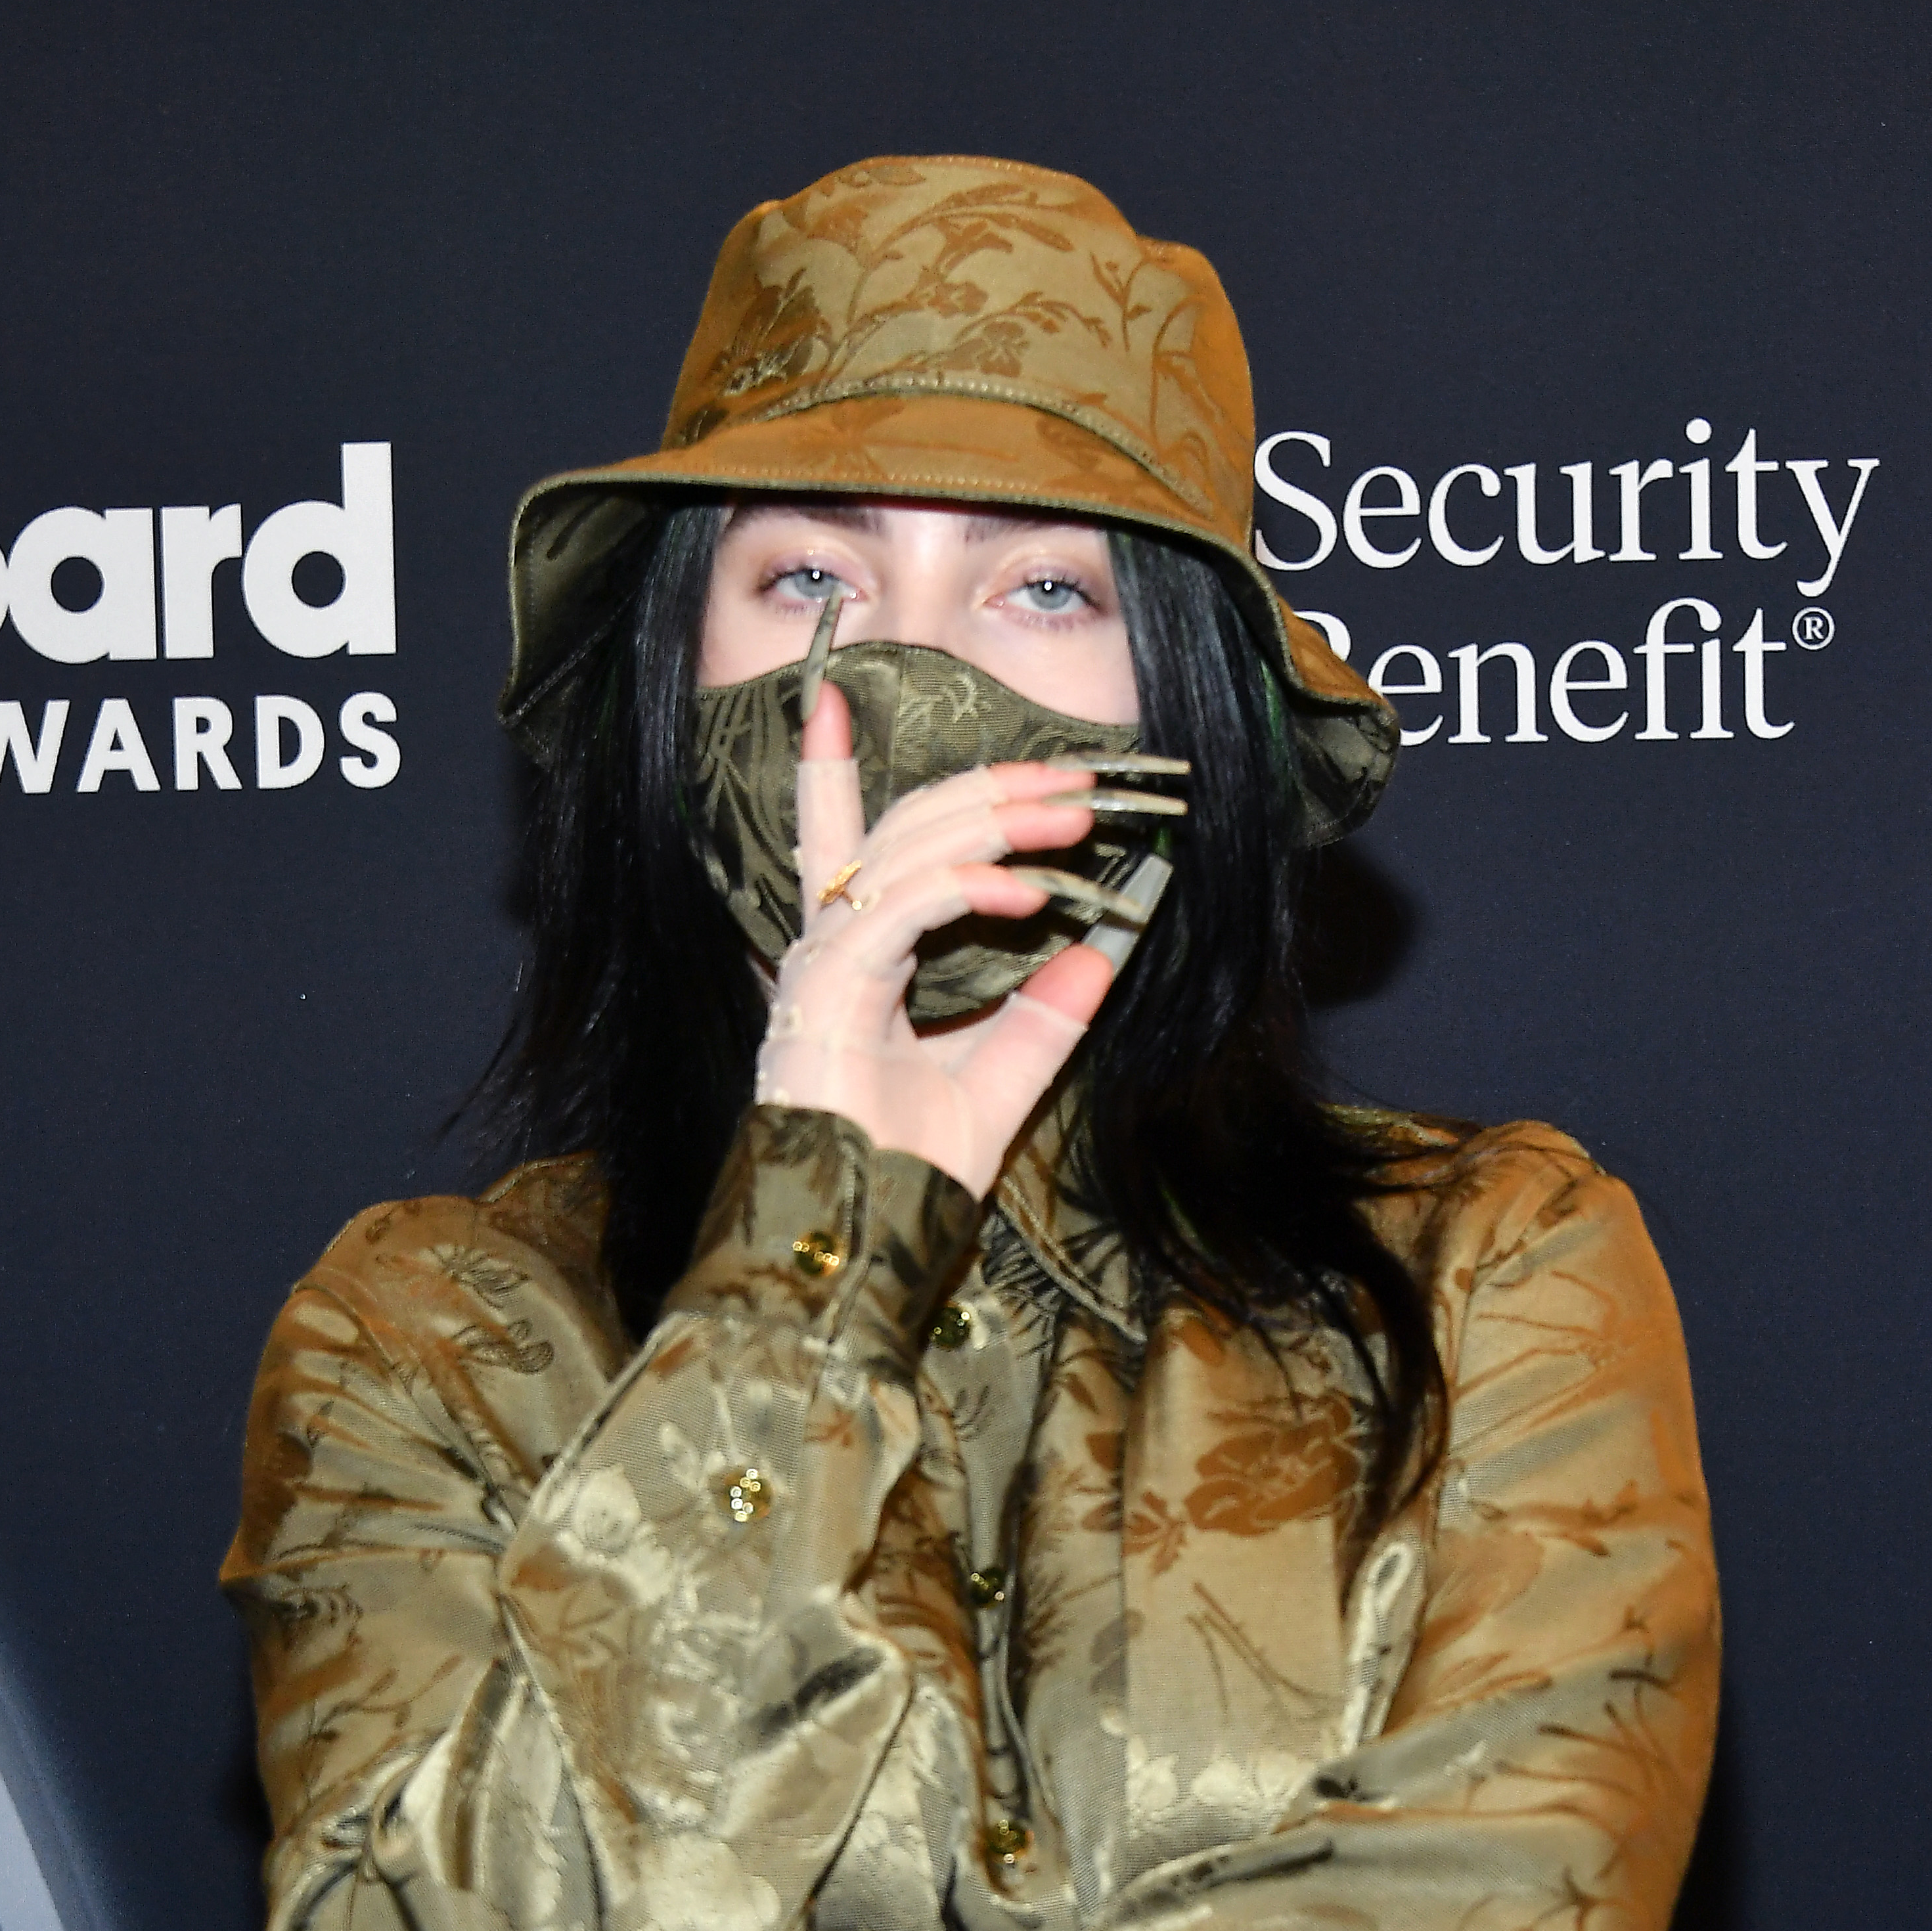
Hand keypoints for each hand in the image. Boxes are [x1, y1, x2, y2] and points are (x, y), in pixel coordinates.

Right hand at [756, 680, 1123, 1198]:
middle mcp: (829, 944)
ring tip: (1076, 818)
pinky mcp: (832, 986)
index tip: (833, 696)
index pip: (838, 838)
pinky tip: (1028, 894)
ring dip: (999, 823)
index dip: (826, 766)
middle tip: (1079, 778)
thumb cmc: (906, 1169)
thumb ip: (1046, 1020)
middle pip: (904, 826)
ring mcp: (824, 961)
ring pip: (908, 849)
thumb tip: (1106, 955)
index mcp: (854, 955)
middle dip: (992, 789)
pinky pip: (905, 905)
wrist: (862, 1234)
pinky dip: (970, 887)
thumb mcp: (1000, 1083)